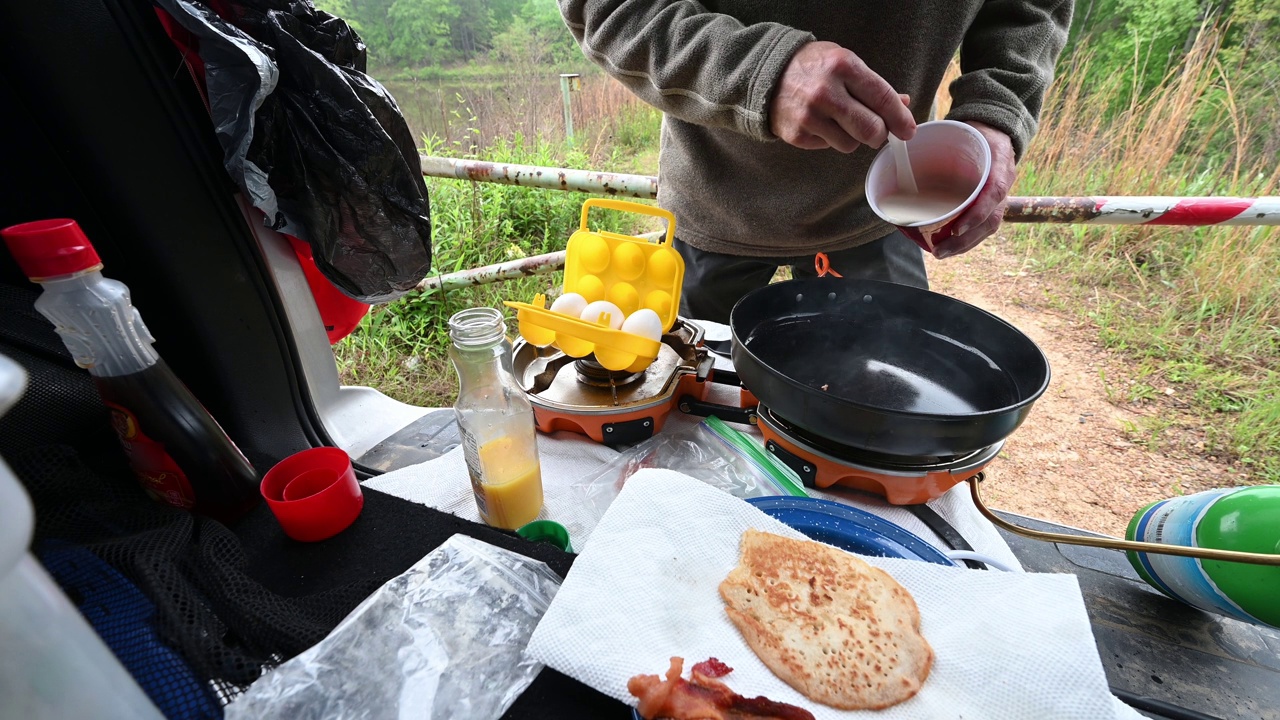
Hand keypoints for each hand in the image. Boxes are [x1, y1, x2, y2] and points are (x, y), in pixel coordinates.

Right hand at [769, 41, 915, 152]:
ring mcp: (809, 116)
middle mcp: (826, 92)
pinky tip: (820, 123)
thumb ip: (874, 86)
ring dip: (852, 137)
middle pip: (871, 130)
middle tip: (877, 131)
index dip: (901, 119)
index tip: (908, 130)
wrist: (767, 74)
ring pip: (851, 145)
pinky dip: (829, 139)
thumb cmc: (814, 68)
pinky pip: (828, 147)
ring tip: (839, 121)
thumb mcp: (845, 64)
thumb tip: (903, 105)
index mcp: (843, 66)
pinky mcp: (797, 135)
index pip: (883, 99)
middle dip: (879, 134)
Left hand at [932, 122, 1015, 258]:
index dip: (977, 214)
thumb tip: (903, 140)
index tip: (956, 229)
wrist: (997, 130)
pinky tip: (949, 245)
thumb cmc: (977, 132)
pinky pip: (983, 225)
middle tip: (940, 251)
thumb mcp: (966, 129)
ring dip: (964, 244)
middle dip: (965, 240)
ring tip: (941, 253)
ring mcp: (999, 196)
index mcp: (999, 163)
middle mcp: (1003, 183)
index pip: (994, 193)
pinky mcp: (991, 203)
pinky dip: (966, 238)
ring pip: (987, 227)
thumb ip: (943, 139)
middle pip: (991, 220)